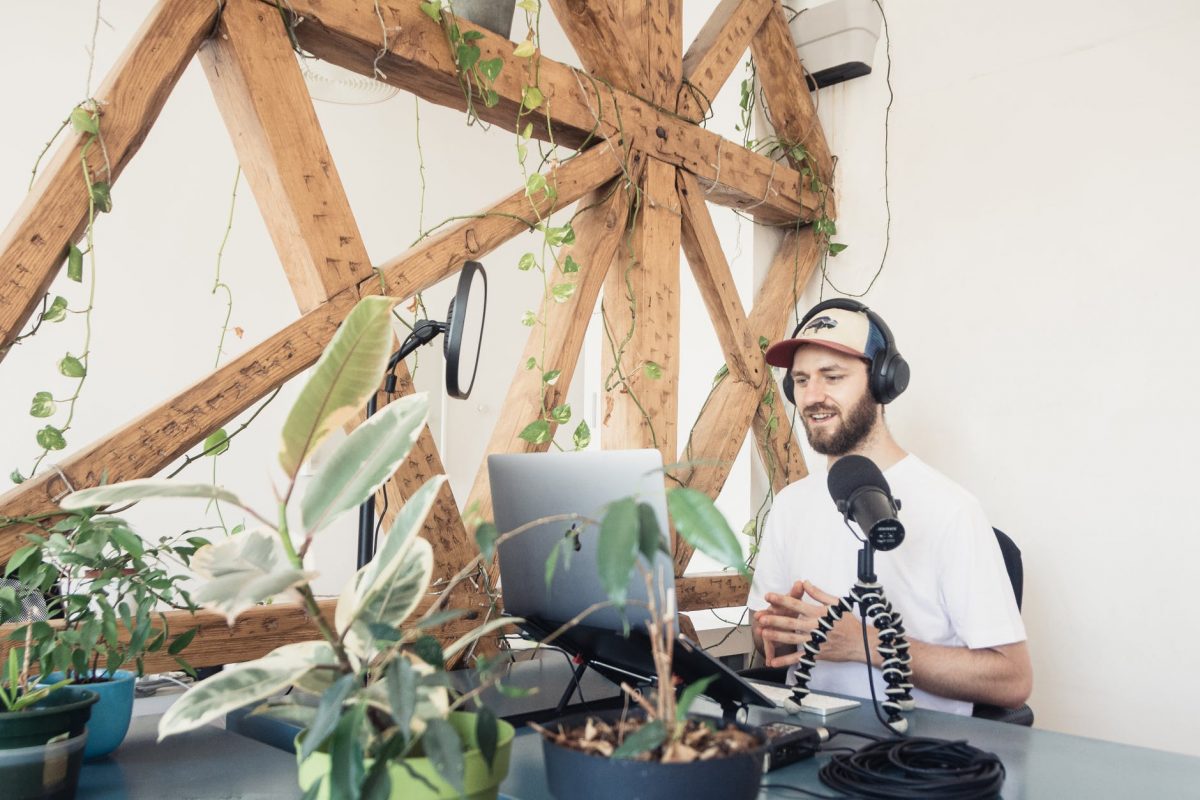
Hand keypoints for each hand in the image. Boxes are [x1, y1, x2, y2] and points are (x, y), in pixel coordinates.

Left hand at [756, 581, 878, 666]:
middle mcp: (816, 627)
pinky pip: (799, 658)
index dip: (781, 600)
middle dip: (774, 619)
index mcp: (819, 613)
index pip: (796, 604)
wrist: (862, 643)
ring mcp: (816, 641)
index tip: (768, 596)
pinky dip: (786, 660)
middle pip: (791, 622)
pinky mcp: (816, 654)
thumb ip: (819, 594)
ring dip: (776, 637)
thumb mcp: (836, 603)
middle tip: (760, 617)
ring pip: (792, 639)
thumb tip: (805, 582)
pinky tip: (774, 661)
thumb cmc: (849, 622)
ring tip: (763, 633)